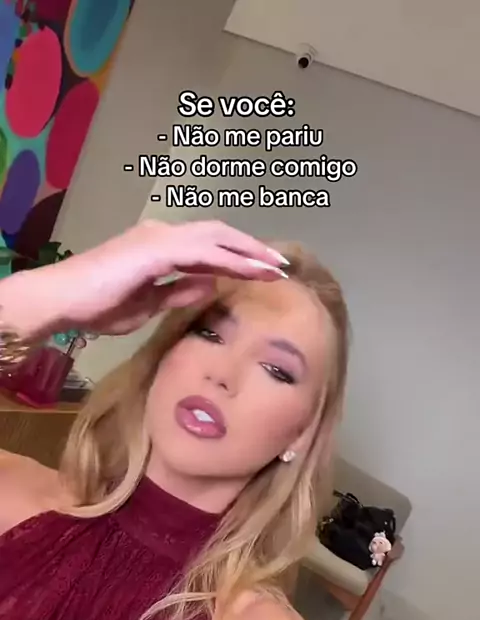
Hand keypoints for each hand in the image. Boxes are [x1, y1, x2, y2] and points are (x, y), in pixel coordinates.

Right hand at [1, 220, 288, 337]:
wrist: (63, 299)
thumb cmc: (97, 304)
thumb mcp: (147, 304)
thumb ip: (177, 292)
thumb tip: (208, 284)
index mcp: (159, 245)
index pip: (208, 245)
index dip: (237, 255)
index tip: (262, 270)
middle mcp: (163, 234)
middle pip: (218, 234)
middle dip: (251, 248)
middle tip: (280, 264)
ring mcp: (160, 238)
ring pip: (216, 238)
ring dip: (248, 252)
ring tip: (276, 266)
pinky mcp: (157, 250)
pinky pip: (203, 252)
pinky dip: (231, 259)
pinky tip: (251, 270)